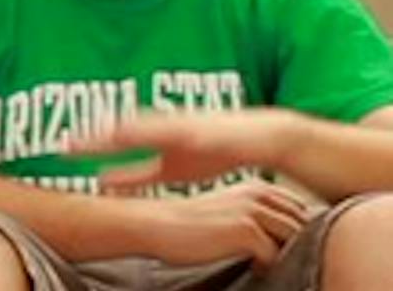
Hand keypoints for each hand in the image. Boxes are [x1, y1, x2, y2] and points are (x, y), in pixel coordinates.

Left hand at [73, 109, 300, 189]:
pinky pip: (180, 130)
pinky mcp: (202, 128)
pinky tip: (151, 134)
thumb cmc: (210, 152)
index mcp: (149, 136)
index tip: (60, 151)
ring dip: (123, 130)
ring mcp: (180, 124)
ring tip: (100, 135)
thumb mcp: (167, 171)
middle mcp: (161, 126)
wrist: (259, 139)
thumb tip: (102, 183)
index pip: (111, 142)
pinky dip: (163, 132)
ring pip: (147, 126)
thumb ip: (136, 176)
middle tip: (66, 145)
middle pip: (121, 130)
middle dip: (96, 137)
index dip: (87, 146)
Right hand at [136, 181, 309, 270]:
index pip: (299, 209)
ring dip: (284, 255)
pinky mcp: (245, 230)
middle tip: (278, 258)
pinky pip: (274, 256)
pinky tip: (252, 268)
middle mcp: (257, 195)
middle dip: (296, 244)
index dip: (298, 230)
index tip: (284, 245)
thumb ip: (254, 216)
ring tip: (265, 263)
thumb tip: (282, 237)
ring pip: (293, 239)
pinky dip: (266, 266)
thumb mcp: (226, 211)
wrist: (155, 224)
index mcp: (255, 187)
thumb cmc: (187, 224)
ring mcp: (252, 211)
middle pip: (301, 224)